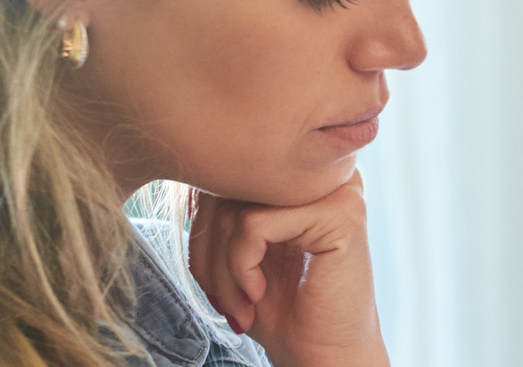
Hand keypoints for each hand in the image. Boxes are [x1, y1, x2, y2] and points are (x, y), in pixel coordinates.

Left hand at [189, 171, 389, 366]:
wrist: (325, 358)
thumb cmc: (285, 312)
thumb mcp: (240, 252)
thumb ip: (222, 210)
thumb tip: (183, 180)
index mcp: (301, 178)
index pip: (227, 177)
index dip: (203, 230)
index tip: (212, 281)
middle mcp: (322, 174)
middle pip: (229, 188)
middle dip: (208, 252)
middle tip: (222, 299)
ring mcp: (336, 190)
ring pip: (236, 207)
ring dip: (222, 267)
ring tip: (239, 303)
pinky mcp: (339, 213)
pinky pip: (253, 223)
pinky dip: (239, 266)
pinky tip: (257, 293)